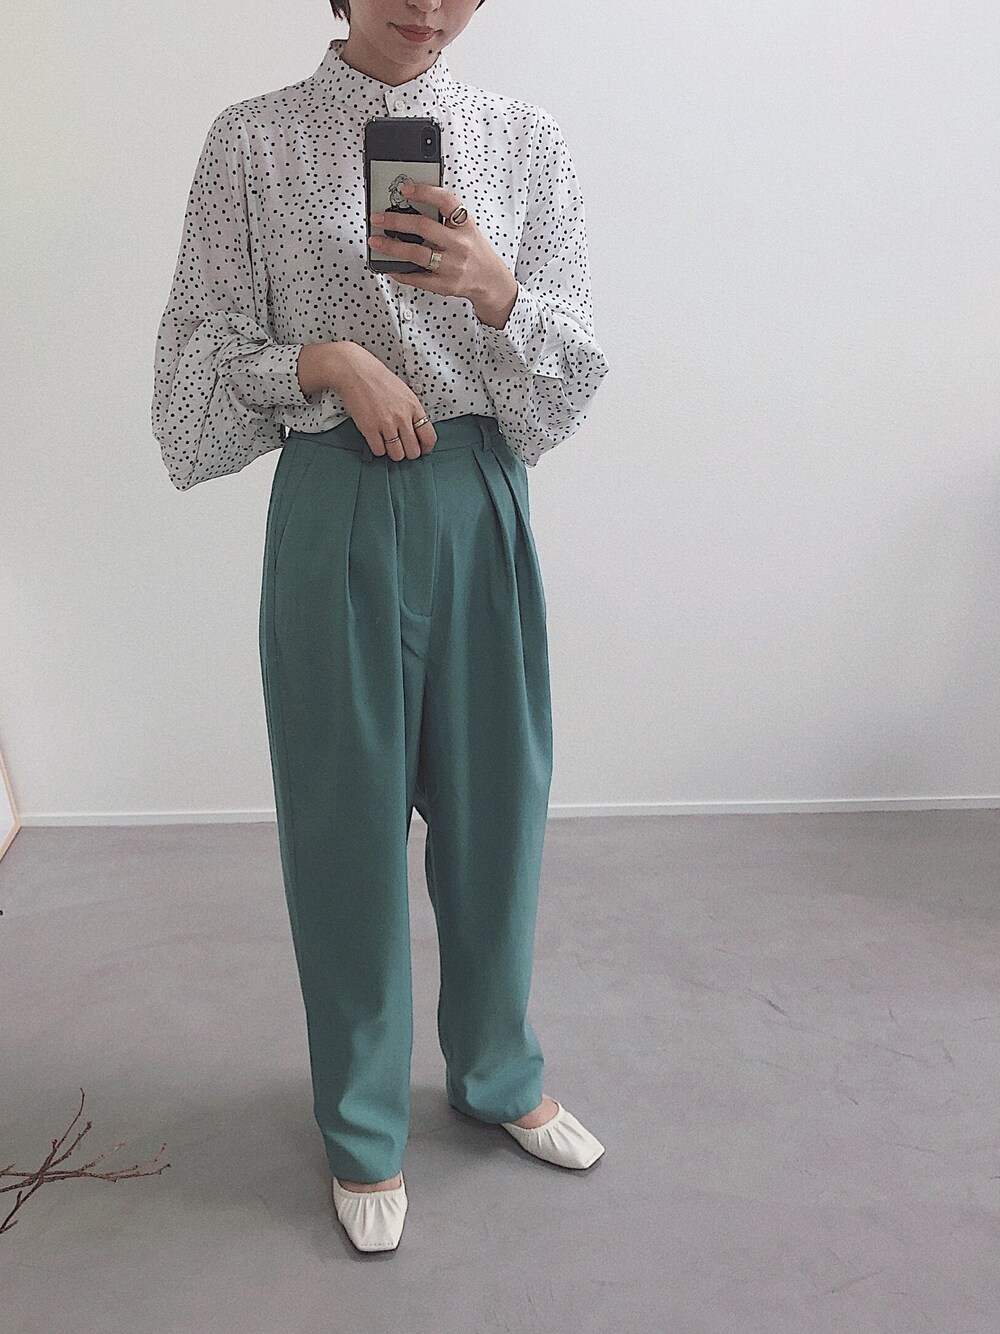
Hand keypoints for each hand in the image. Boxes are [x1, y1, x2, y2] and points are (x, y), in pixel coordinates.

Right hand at [331, 342, 436, 460]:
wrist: (355, 371)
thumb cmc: (378, 379)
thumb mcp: (404, 392)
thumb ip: (411, 411)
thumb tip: (415, 430)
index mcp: (414, 407)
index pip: (429, 437)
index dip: (426, 448)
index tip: (422, 449)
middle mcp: (402, 417)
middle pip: (413, 451)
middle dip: (408, 453)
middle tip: (402, 447)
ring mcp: (386, 424)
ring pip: (397, 454)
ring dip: (393, 452)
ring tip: (388, 444)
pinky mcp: (369, 429)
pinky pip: (379, 451)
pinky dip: (378, 449)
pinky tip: (376, 440)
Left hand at [369, 182, 517, 325]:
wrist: (490, 280)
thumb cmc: (473, 250)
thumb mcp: (466, 228)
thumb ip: (444, 217)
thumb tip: (408, 206)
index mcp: (465, 225)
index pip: (446, 201)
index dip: (424, 192)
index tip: (404, 189)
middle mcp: (460, 244)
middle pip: (424, 227)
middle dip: (396, 221)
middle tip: (378, 218)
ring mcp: (453, 266)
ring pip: (417, 254)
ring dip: (392, 247)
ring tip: (376, 242)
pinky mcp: (446, 285)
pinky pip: (418, 278)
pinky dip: (401, 272)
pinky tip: (390, 266)